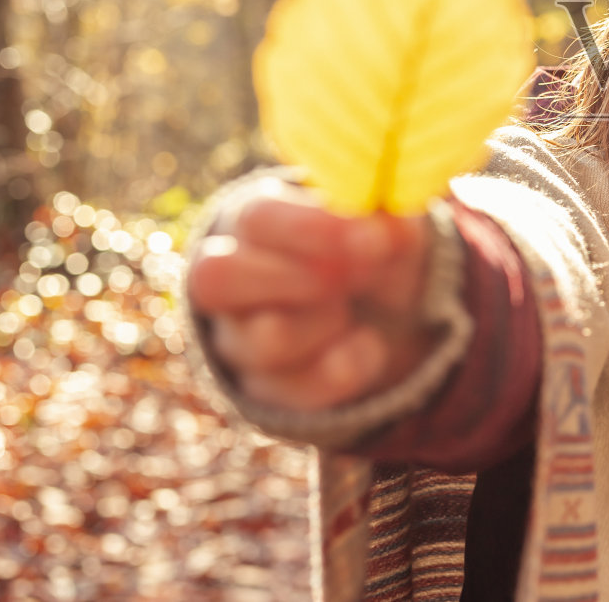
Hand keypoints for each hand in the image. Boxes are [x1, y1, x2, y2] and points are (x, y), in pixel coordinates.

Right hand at [186, 185, 436, 411]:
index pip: (256, 218)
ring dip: (325, 325)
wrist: (387, 318)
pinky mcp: (260, 388)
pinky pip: (290, 391)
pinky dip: (342, 371)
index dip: (310, 228)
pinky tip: (369, 346)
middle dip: (292, 278)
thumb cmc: (374, 256)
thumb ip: (390, 229)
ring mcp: (238, 338)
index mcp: (258, 221)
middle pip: (215, 278)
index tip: (368, 240)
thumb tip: (379, 232)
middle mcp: (231, 279)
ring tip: (352, 308)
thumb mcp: (393, 233)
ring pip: (263, 342)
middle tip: (347, 278)